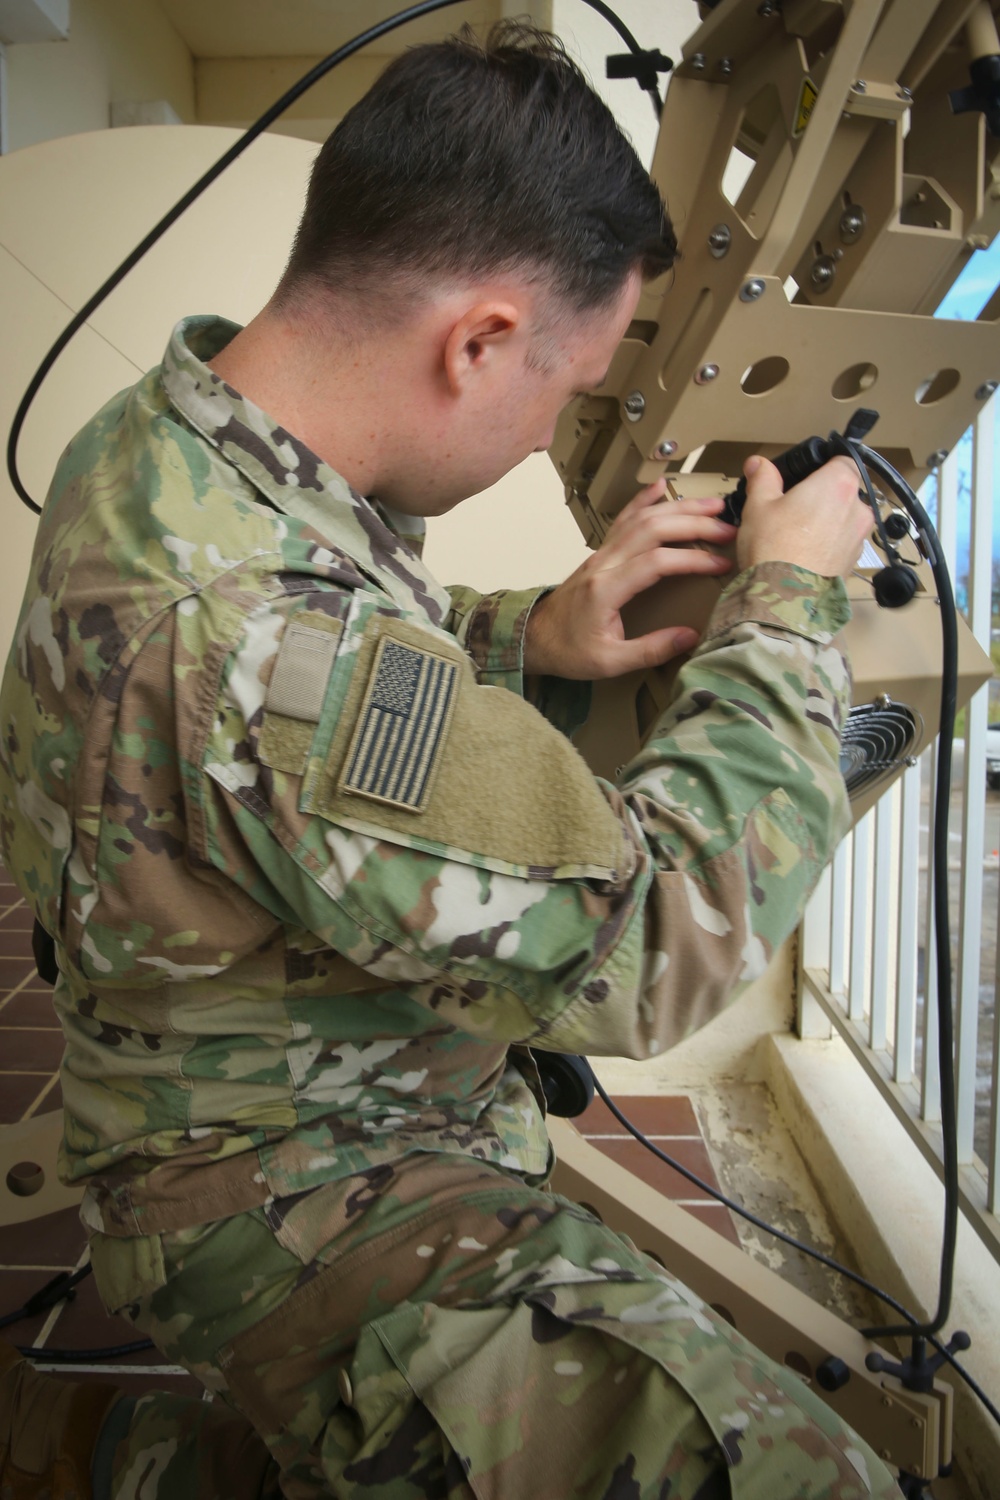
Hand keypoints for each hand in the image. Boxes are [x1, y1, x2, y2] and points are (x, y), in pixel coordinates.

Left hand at [523, 480, 736, 679]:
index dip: (693, 559)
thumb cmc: (567, 651)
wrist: (533, 639)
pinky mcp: (600, 554)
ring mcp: (600, 554)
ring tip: (713, 505)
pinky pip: (623, 518)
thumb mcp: (609, 662)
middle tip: (728, 528)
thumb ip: (651, 650)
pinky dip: (644, 500)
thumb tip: (691, 637)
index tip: (721, 564)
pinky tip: (662, 487)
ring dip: (679, 508)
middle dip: (694, 523)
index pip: (657, 562)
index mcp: (605, 589)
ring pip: (642, 518)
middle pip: (653, 529)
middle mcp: (603, 563)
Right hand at [736, 453, 872, 577]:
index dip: (823, 466)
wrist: (785, 598)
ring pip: (846, 518)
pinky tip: (806, 554)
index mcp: (839, 483)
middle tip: (795, 508)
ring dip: (829, 521)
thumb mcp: (759, 505)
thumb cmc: (773, 546)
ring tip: (800, 535)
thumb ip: (762, 478)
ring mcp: (860, 537)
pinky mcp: (855, 562)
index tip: (805, 476)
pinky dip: (830, 545)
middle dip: (825, 495)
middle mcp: (858, 508)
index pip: (843, 460)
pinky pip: (844, 544)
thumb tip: (758, 463)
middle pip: (846, 490)